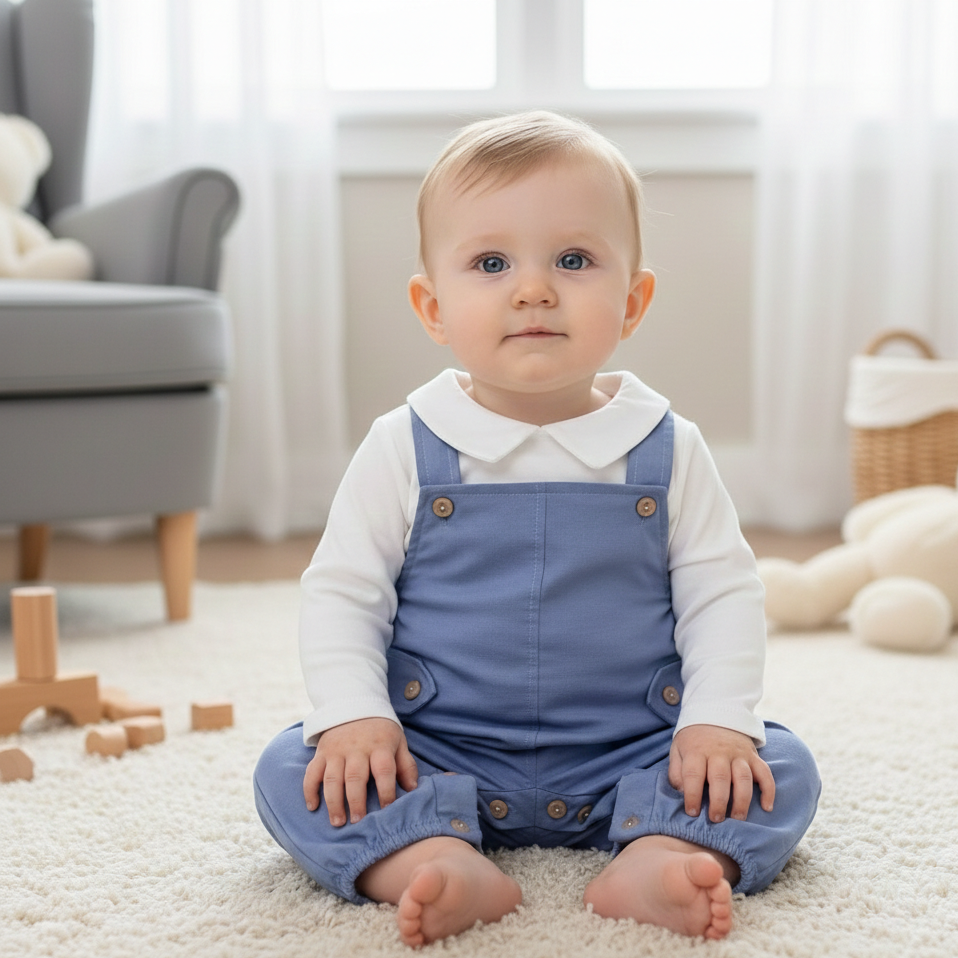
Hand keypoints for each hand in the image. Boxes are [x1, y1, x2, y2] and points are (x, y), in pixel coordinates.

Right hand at [303, 717, 418, 825]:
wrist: (354, 704)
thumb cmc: (380, 731)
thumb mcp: (398, 741)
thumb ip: (406, 765)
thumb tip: (412, 789)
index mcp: (380, 746)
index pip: (384, 770)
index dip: (387, 792)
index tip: (387, 811)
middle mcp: (357, 748)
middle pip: (355, 777)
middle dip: (356, 802)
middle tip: (358, 822)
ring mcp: (336, 750)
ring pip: (332, 778)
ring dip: (334, 802)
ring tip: (338, 822)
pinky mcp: (321, 752)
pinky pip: (312, 772)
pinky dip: (310, 790)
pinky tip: (312, 807)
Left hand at [668, 724, 774, 822]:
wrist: (716, 713)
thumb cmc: (694, 740)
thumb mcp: (678, 749)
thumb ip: (676, 771)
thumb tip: (680, 793)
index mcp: (697, 751)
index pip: (693, 774)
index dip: (692, 795)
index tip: (692, 812)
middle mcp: (718, 752)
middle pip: (720, 778)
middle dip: (719, 801)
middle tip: (716, 819)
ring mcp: (738, 754)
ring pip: (743, 778)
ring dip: (742, 800)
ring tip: (738, 818)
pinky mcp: (753, 756)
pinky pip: (765, 773)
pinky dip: (768, 790)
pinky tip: (767, 807)